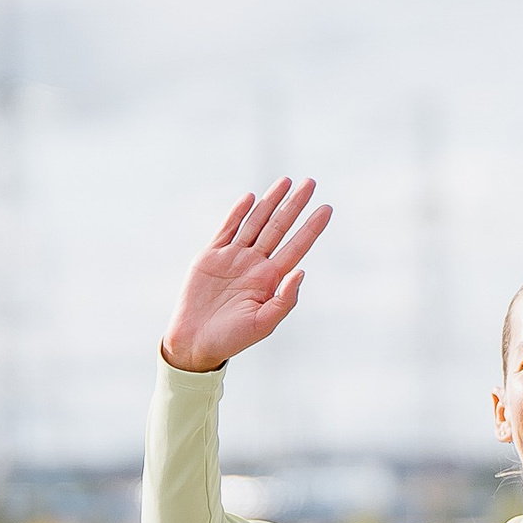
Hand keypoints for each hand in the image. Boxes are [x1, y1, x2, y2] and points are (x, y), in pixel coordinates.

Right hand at [159, 179, 333, 373]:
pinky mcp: (211, 256)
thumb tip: (302, 271)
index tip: (327, 209)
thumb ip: (285, 299)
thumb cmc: (231, 339)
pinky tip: (250, 198)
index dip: (312, 227)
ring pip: (256, 222)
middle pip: (279, 227)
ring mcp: (234, 258)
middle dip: (295, 205)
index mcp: (270, 280)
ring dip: (270, 202)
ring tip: (285, 181)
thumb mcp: (263, 324)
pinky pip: (227, 229)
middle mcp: (255, 264)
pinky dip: (238, 213)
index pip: (296, 247)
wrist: (195, 341)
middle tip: (311, 183)